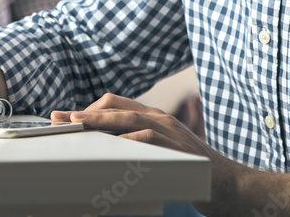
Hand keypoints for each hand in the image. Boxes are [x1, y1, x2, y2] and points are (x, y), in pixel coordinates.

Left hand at [50, 94, 254, 215]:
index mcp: (156, 118)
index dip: (89, 108)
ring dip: (96, 121)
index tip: (67, 117)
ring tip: (75, 125)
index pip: (116, 104)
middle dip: (84, 111)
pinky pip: (143, 140)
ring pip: (125, 118)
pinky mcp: (173, 147)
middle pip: (115, 106)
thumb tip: (109, 152)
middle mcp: (160, 118)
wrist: (229, 185)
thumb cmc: (194, 172)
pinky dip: (121, 143)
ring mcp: (167, 131)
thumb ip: (141, 146)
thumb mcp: (164, 152)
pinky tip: (105, 148)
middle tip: (60, 119)